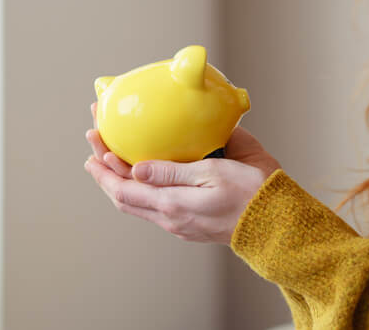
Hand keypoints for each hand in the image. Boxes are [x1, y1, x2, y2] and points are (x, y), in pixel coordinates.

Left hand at [84, 110, 280, 244]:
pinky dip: (137, 189)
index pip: (123, 190)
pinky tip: (139, 175)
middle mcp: (171, 218)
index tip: (93, 147)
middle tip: (94, 144)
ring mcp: (179, 223)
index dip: (103, 170)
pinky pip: (152, 207)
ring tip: (109, 159)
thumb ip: (172, 172)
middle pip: (123, 198)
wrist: (276, 223)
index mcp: (173, 205)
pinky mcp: (189, 223)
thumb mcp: (212, 172)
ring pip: (136, 204)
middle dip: (104, 171)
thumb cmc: (252, 193)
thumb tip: (137, 169)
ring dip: (118, 180)